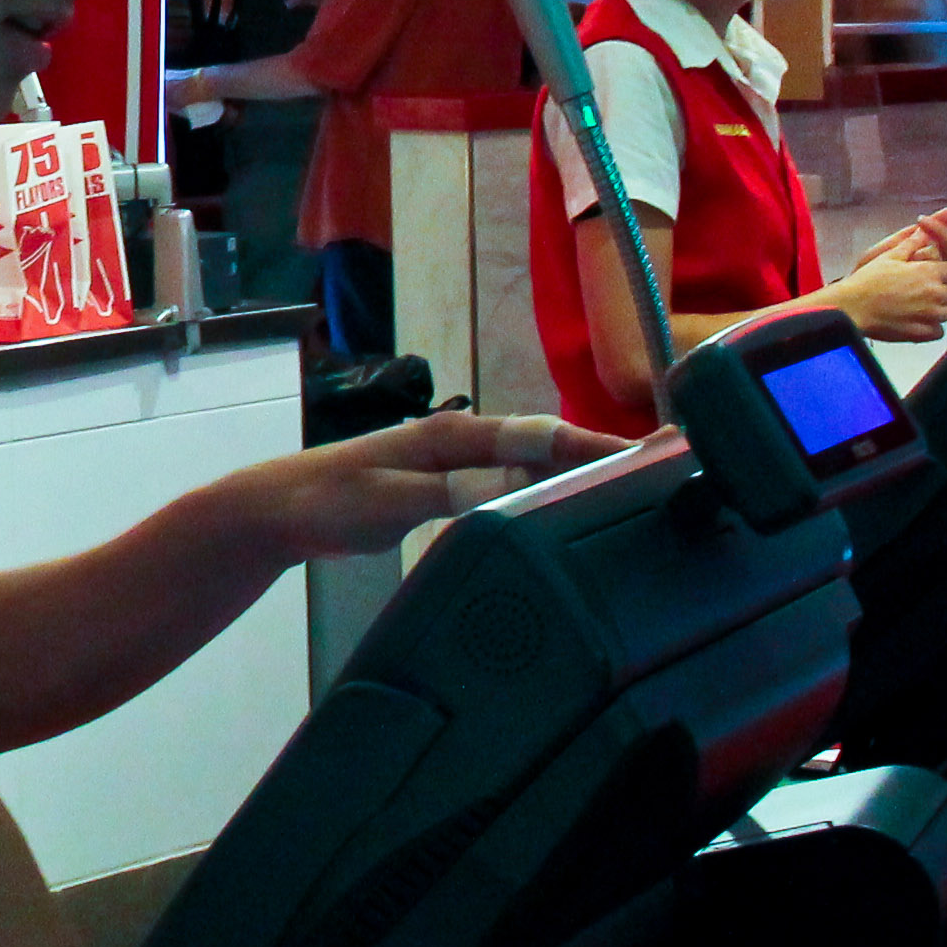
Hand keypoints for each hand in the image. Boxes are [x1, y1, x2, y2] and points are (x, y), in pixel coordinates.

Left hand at [227, 414, 618, 562]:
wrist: (279, 512)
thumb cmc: (330, 501)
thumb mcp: (391, 499)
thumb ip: (454, 490)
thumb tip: (520, 483)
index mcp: (455, 435)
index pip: (540, 436)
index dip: (597, 445)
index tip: (651, 455)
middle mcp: (463, 441)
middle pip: (547, 445)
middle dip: (604, 454)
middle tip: (667, 471)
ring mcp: (458, 464)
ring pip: (532, 464)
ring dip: (578, 473)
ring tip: (635, 490)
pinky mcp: (450, 489)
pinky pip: (511, 486)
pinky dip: (545, 492)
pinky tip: (568, 512)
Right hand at [827, 214, 946, 341]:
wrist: (853, 308)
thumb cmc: (867, 282)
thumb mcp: (890, 255)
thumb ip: (913, 243)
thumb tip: (925, 233)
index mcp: (929, 271)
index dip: (942, 272)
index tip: (931, 275)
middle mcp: (935, 293)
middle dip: (938, 290)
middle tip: (916, 290)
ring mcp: (931, 315)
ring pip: (946, 312)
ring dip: (935, 309)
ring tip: (913, 305)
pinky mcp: (923, 333)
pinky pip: (938, 331)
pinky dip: (930, 327)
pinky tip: (913, 320)